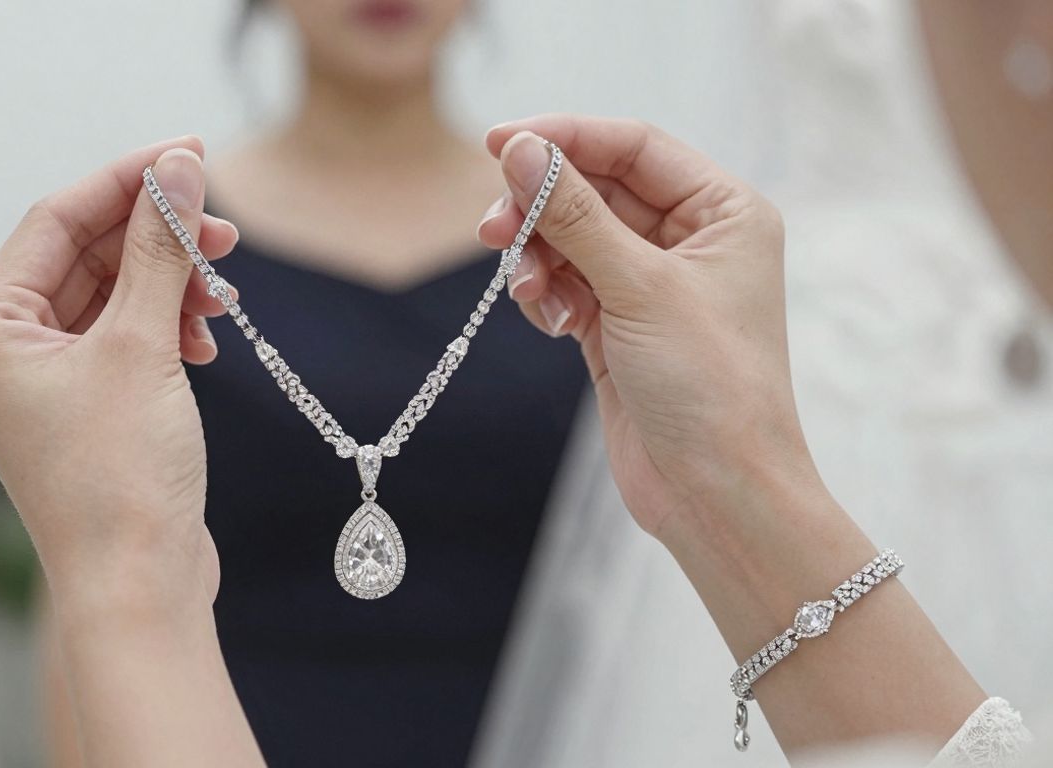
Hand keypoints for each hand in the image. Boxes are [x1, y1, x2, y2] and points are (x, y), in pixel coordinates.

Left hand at [0, 137, 238, 611]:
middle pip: (85, 254)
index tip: (193, 154)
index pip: (55, 220)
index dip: (127, 180)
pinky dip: (169, 327)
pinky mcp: (86, 406)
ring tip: (222, 295)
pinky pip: (126, 337)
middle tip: (226, 230)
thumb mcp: (142, 346)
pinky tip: (207, 343)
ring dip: (171, 285)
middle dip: (158, 238)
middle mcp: (4, 350)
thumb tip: (180, 168)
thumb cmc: (121, 479)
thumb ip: (160, 249)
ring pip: (112, 295)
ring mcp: (45, 382)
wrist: (138, 586)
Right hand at [477, 117, 820, 542]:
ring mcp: (652, 286)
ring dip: (538, 256)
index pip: (634, 148)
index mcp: (723, 213)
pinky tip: (549, 320)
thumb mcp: (639, 288)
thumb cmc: (710, 388)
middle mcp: (691, 241)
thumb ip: (573, 214)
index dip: (566, 138)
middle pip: (597, 191)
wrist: (717, 495)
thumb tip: (521, 152)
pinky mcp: (619, 328)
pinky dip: (546, 294)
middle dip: (542, 207)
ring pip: (573, 240)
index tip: (500, 142)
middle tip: (491, 228)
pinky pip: (567, 284)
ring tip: (525, 289)